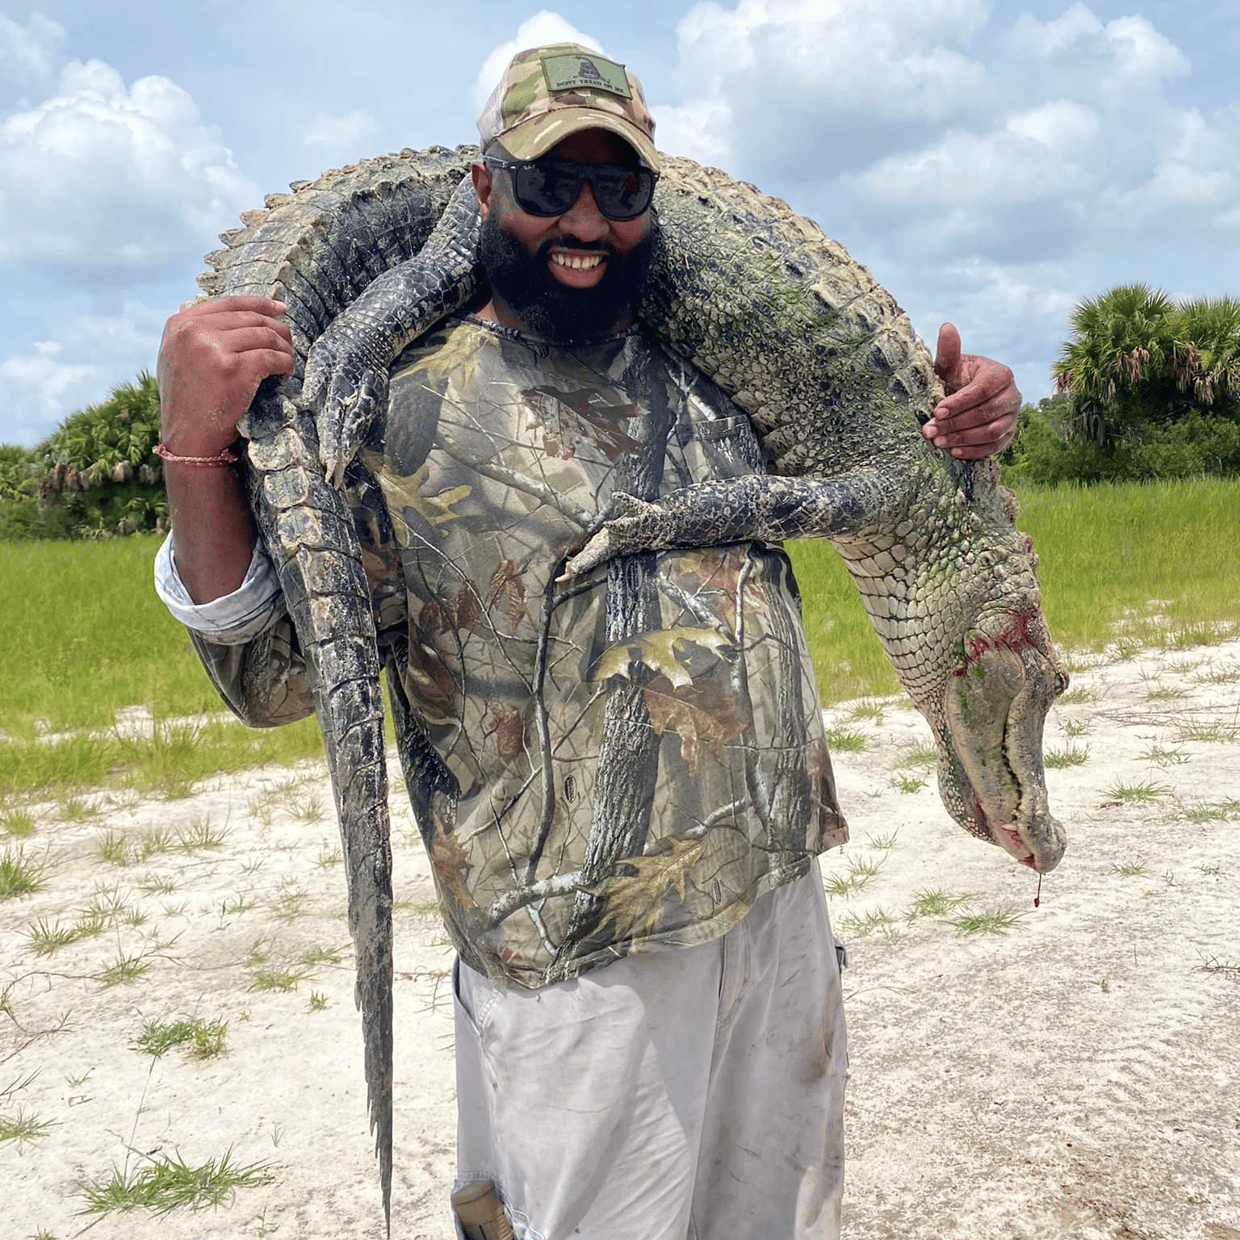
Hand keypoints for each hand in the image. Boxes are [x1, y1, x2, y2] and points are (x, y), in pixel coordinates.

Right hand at [156, 296, 294, 454]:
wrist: (188, 437)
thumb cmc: (187, 401)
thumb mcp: (175, 357)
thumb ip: (192, 333)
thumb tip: (220, 312)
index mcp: (179, 325)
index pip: (228, 303)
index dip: (259, 304)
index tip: (280, 309)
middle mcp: (194, 331)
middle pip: (250, 319)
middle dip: (276, 328)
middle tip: (289, 341)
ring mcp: (214, 348)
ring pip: (264, 335)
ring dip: (284, 346)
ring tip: (289, 357)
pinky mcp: (235, 369)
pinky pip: (272, 357)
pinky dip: (285, 362)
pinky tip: (287, 370)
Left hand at [922, 323, 1020, 459]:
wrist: (966, 397)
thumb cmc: (956, 380)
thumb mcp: (950, 367)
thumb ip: (949, 351)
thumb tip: (946, 327)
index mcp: (1000, 375)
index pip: (982, 390)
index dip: (959, 402)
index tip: (936, 411)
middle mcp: (1012, 395)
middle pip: (986, 414)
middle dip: (955, 424)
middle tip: (930, 431)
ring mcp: (1013, 417)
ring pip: (991, 432)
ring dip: (963, 439)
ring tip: (938, 442)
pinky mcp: (1008, 436)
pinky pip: (995, 447)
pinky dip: (974, 451)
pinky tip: (954, 452)